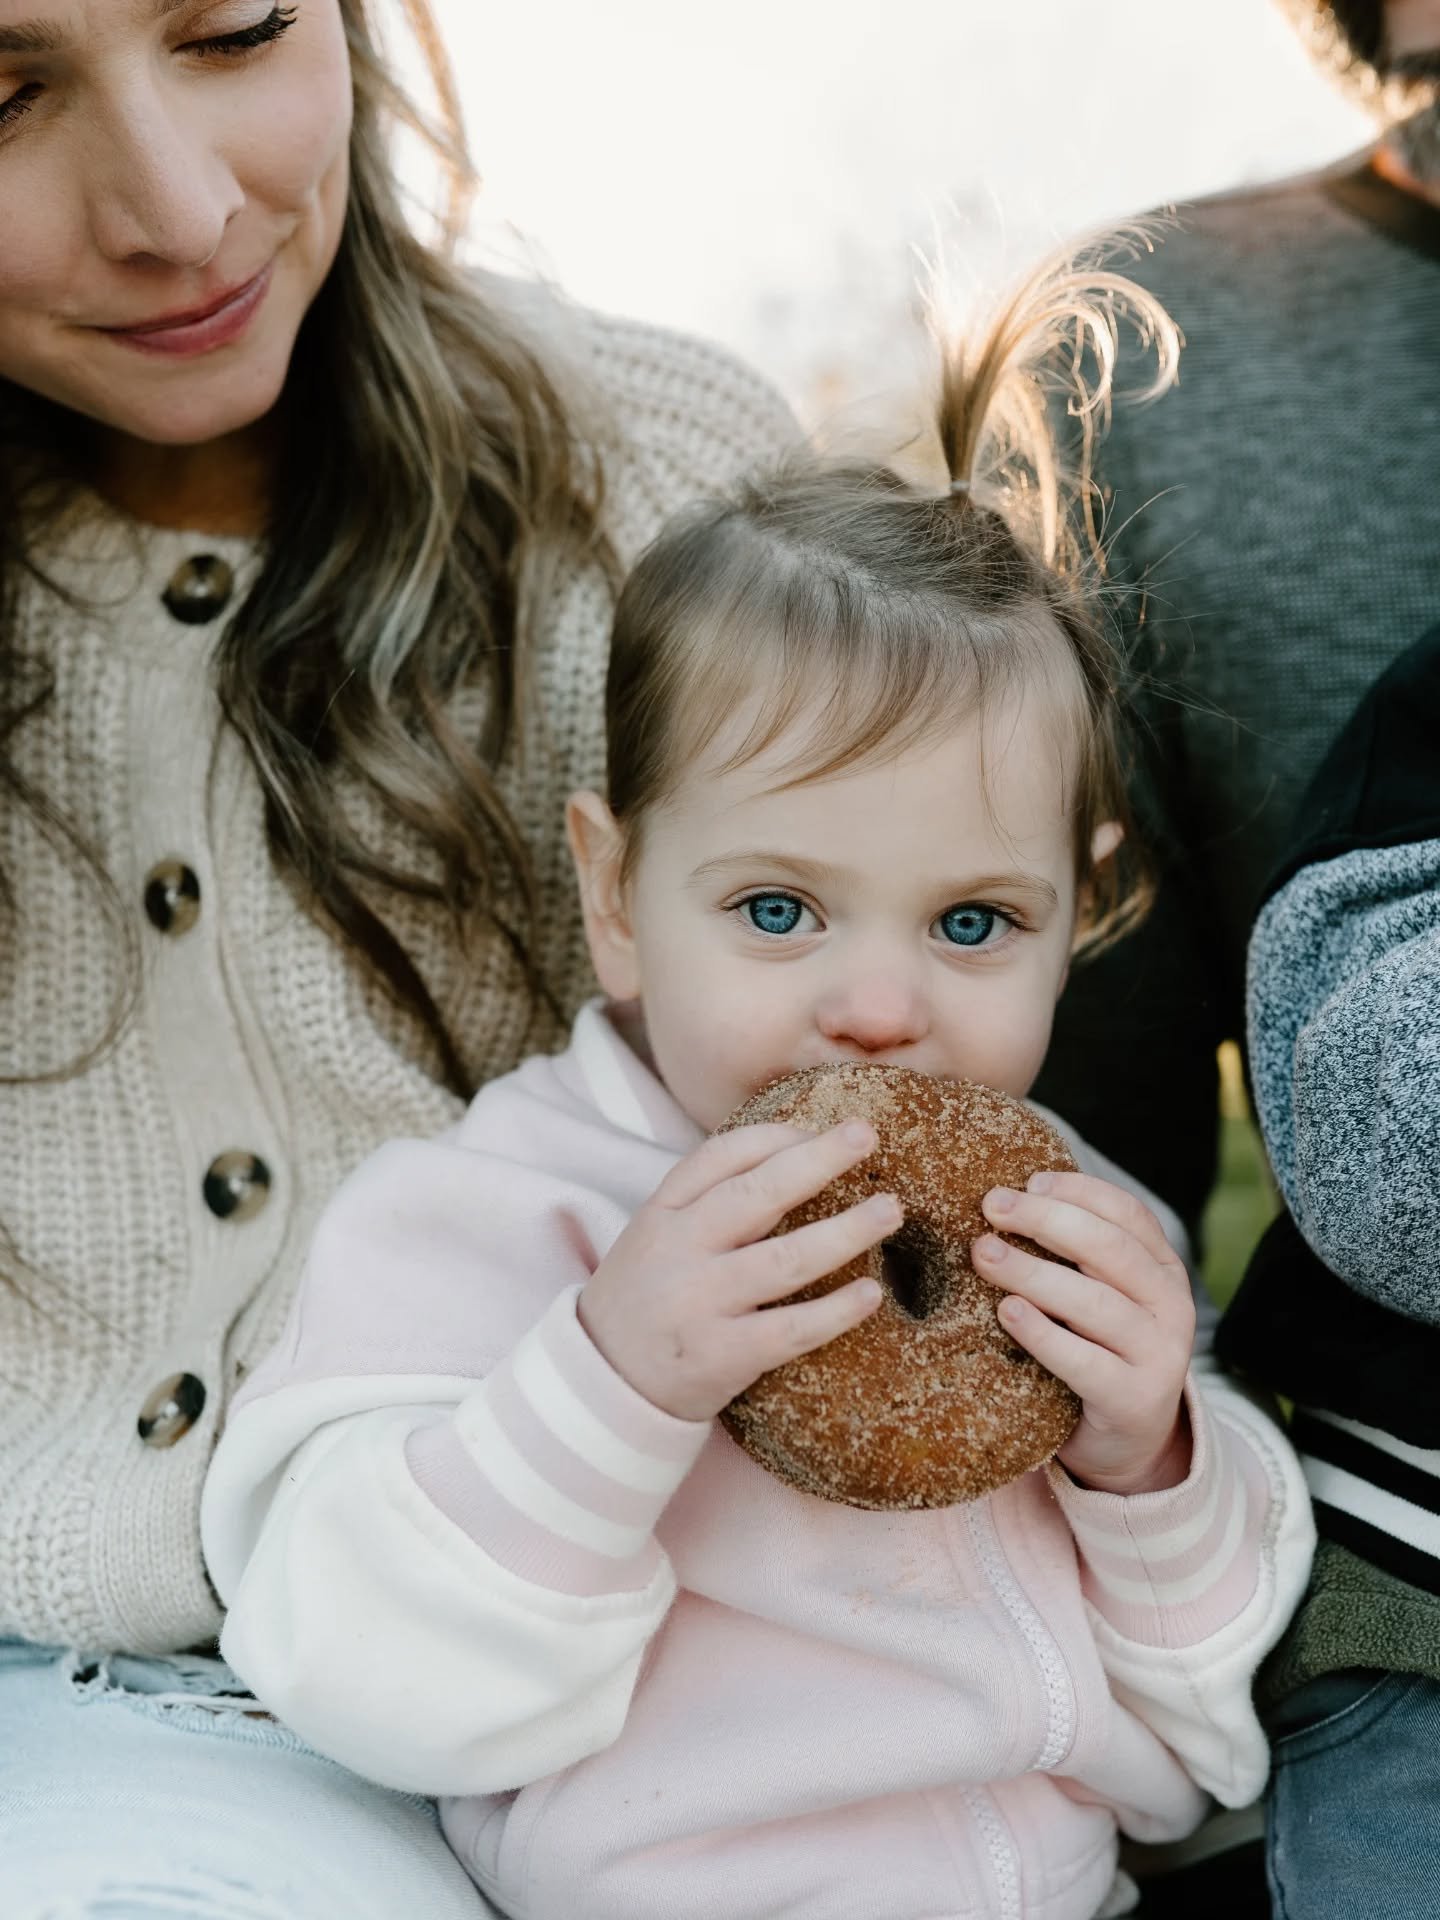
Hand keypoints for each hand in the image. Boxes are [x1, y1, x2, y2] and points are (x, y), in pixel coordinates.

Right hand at [579, 1121, 895, 1421]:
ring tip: (890, 1210)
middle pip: (757, 1194)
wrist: (600, 1385)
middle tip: (867, 1134)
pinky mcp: (722, 1356)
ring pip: (786, 1260)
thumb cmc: (645, 1300)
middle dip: (818, 1159)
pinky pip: (790, 1329)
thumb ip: (705, 1202)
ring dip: (847, 1231)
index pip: (720, 1156)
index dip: (776, 1136)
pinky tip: (872, 1294)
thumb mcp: (655, 1237)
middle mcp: (679, 1251)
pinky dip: (835, 1311)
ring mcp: (700, 1304)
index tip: (822, 1127)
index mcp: (662, 1213)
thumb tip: (793, 1157)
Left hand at [971, 1170, 1194, 1494]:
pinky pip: (1084, 1362)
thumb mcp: (1098, 1294)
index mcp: (1164, 1268)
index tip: (1027, 1181)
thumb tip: (1011, 1196)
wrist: (1129, 1440)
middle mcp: (1172, 1306)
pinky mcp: (1135, 1400)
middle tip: (992, 1206)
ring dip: (1033, 1273)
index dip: (1078, 1191)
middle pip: (1110, 1249)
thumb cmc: (1098, 1348)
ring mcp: (1160, 1355)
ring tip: (984, 1254)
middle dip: (1046, 1221)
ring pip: (1095, 1303)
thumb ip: (1074, 1253)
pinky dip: (1042, 1334)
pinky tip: (1007, 1312)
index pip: (1128, 1213)